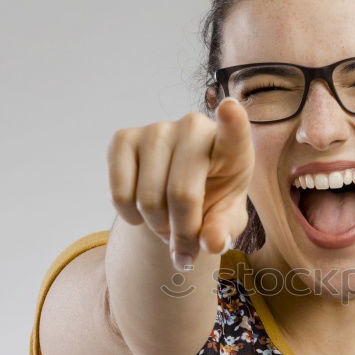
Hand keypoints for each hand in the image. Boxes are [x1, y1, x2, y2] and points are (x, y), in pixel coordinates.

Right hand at [106, 97, 254, 268]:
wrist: (177, 197)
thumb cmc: (212, 203)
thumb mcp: (226, 220)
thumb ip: (224, 231)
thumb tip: (212, 243)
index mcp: (232, 147)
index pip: (234, 132)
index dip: (232, 121)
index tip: (230, 108)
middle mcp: (194, 127)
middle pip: (181, 194)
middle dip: (180, 233)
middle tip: (184, 246)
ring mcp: (157, 129)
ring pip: (148, 199)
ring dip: (156, 227)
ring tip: (167, 225)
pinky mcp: (124, 138)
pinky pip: (120, 194)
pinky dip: (130, 217)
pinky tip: (142, 211)